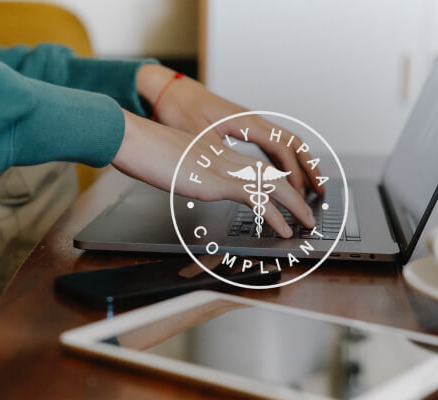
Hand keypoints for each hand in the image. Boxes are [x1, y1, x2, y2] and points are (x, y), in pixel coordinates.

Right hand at [111, 109, 315, 237]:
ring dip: (294, 204)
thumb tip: (195, 182)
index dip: (276, 182)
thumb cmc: (145, 151)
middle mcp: (226, 158)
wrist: (130, 137)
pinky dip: (274, 216)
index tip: (288, 197)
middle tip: (307, 212)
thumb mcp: (174, 163)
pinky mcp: (216, 181)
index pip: (257, 166)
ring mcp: (223, 167)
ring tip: (306, 222)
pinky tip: (282, 229)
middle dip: (294, 193)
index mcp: (217, 153)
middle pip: (272, 174)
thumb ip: (190, 171)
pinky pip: (255, 199)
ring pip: (272, 185)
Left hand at [136, 64, 323, 196]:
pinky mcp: (243, 126)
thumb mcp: (196, 134)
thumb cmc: (179, 107)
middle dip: (309, 169)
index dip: (292, 174)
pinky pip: (274, 143)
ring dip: (300, 165)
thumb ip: (219, 153)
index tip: (298, 195)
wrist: (169, 88)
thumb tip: (236, 175)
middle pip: (294, 144)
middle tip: (319, 192)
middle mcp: (253, 120)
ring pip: (286, 143)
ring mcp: (250, 122)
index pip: (281, 149)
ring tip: (309, 186)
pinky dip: (285, 160)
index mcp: (246, 122)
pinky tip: (284, 173)